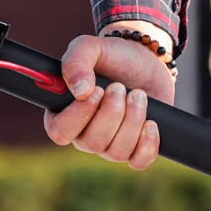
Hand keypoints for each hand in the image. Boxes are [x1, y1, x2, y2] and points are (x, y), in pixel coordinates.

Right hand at [44, 22, 175, 169]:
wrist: (144, 60)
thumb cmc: (111, 56)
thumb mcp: (90, 48)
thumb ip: (76, 61)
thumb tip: (80, 91)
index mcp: (63, 114)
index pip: (60, 132)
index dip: (78, 116)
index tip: (96, 92)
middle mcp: (84, 135)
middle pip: (92, 143)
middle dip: (112, 113)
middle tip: (120, 87)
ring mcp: (109, 145)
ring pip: (117, 152)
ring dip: (132, 121)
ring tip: (139, 95)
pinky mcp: (135, 148)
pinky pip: (138, 162)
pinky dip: (147, 144)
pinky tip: (151, 123)